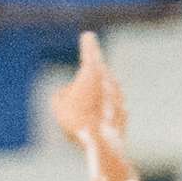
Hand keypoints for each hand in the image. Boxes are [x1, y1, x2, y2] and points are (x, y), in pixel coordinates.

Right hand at [50, 28, 127, 149]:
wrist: (102, 144)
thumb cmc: (77, 121)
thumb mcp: (58, 106)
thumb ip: (61, 95)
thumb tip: (69, 94)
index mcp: (93, 72)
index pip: (90, 51)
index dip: (88, 44)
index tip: (88, 36)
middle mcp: (109, 80)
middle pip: (93, 79)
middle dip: (84, 89)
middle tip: (75, 106)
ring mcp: (119, 96)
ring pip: (100, 97)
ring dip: (92, 106)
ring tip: (84, 122)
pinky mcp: (123, 112)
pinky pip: (106, 113)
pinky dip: (100, 119)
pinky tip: (93, 131)